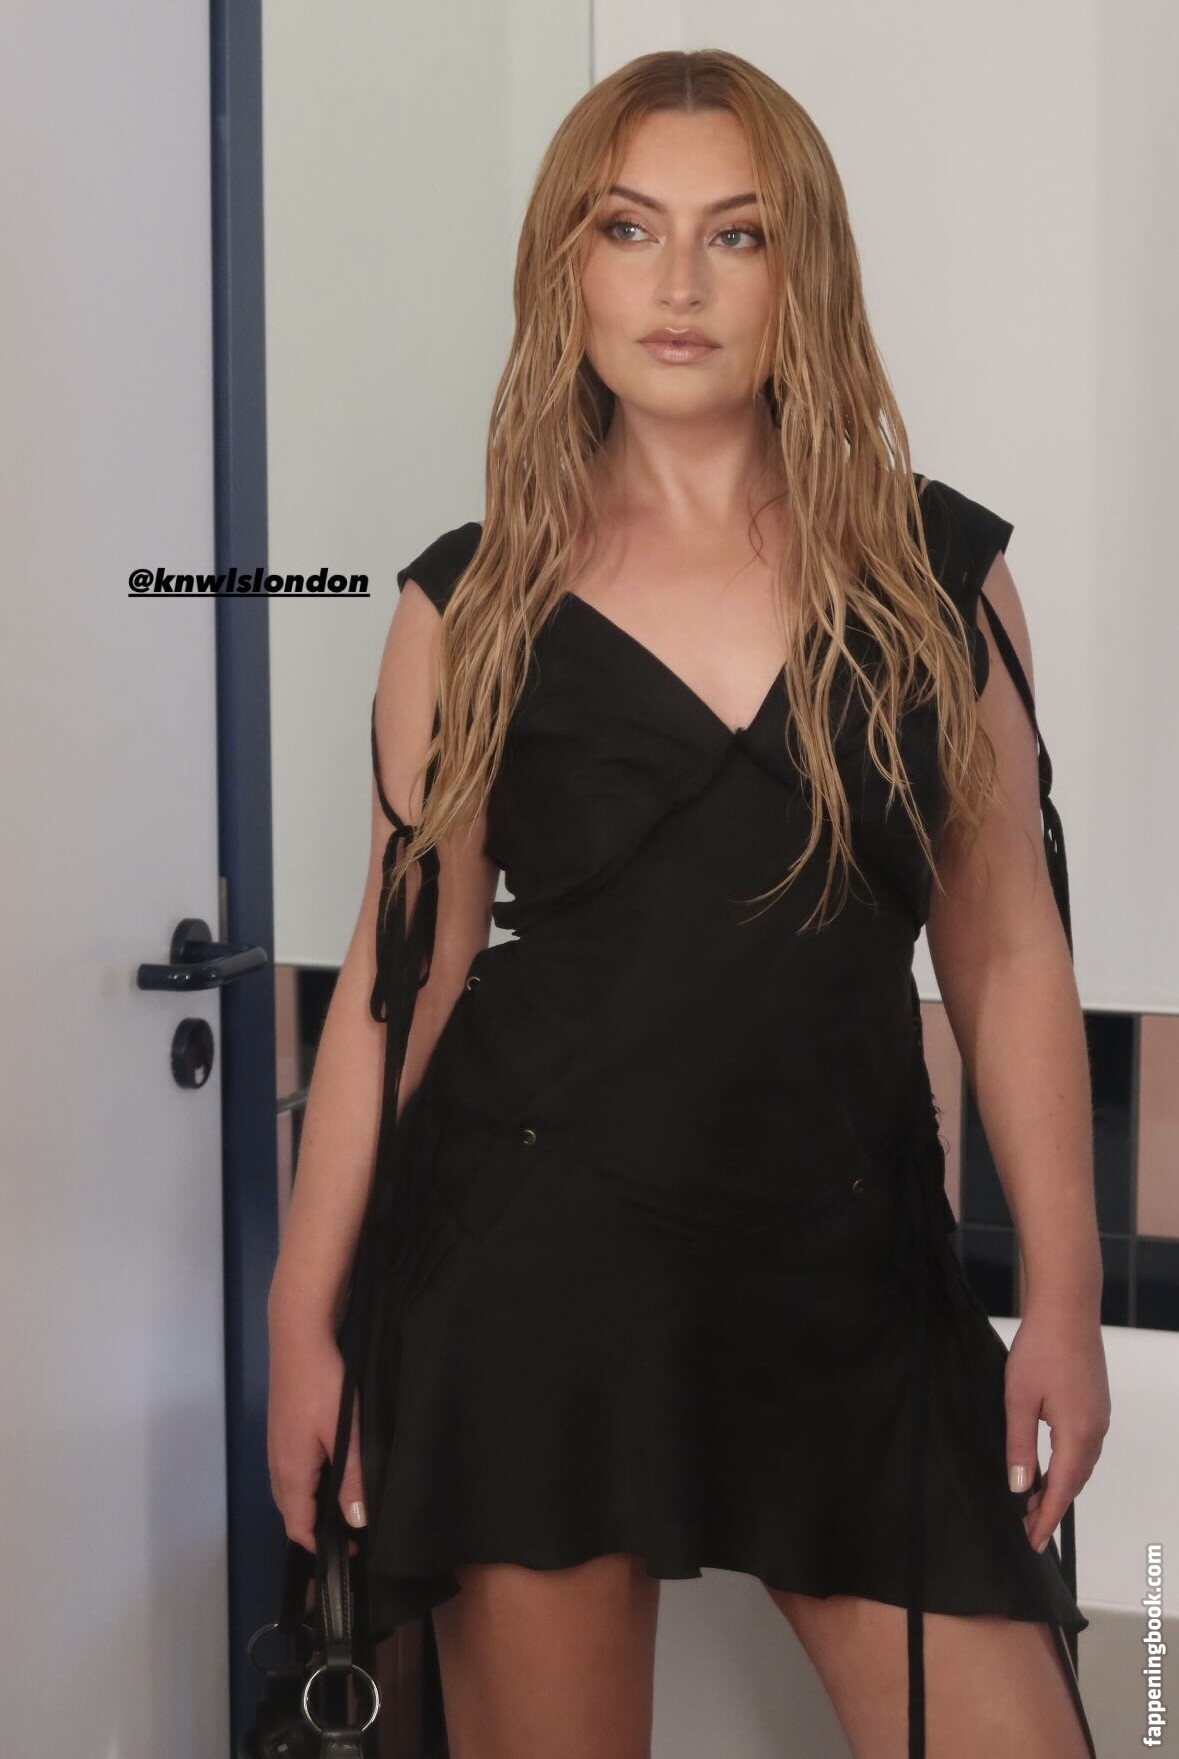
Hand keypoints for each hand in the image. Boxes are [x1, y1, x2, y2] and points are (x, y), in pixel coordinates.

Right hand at [266, 1320, 367, 1554]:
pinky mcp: (282, 1429)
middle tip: (352, 1532)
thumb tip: (355, 1522)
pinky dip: (310, 1483)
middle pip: (292, 1512)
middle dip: (317, 1528)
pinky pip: (293, 1470)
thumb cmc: (323, 1385)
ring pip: (292, 1490)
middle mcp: (277, 1464)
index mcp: (290, 1473)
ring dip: (313, 1504)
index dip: (321, 1546)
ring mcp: (277, 1445)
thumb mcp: (345, 1433)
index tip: (350, 1553)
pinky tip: (332, 1471)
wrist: (299, 1337)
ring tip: (345, 1507)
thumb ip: (352, 1478)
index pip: (298, 1527)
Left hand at [1004, 1303, 1109, 1554]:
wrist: (1066, 1308)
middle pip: (1075, 1482)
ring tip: (1033, 1501)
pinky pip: (1083, 1447)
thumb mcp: (1018, 1399)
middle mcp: (1095, 1430)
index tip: (1032, 1542)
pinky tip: (1049, 1464)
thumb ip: (1019, 1446)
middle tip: (1026, 1527)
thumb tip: (1019, 1487)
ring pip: (1080, 1465)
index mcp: (1078, 1434)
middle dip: (1052, 1506)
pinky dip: (1067, 1464)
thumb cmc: (1040, 1349)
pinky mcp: (1095, 1403)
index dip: (1046, 1519)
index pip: (1062, 1490)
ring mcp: (1099, 1416)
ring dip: (1059, 1485)